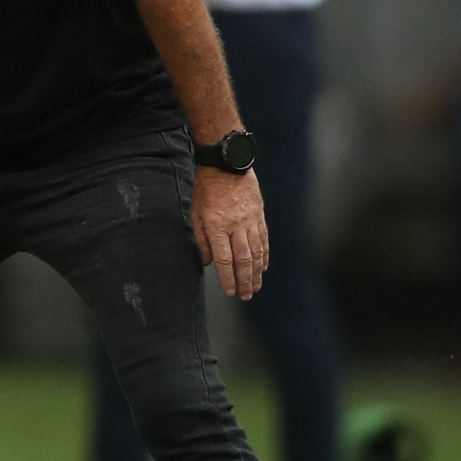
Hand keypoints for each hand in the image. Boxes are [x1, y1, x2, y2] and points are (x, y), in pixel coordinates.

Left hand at [192, 165, 267, 300]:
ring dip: (256, 273)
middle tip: (245, 296)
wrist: (227, 164)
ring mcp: (250, 221)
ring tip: (255, 287)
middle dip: (244, 281)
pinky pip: (263, 239)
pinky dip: (264, 255)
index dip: (228, 278)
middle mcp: (236, 226)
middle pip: (243, 260)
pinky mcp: (259, 215)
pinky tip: (263, 267)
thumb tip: (207, 262)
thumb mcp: (195, 212)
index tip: (229, 292)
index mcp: (217, 226)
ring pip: (256, 252)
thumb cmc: (206, 188)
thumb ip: (201, 239)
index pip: (225, 260)